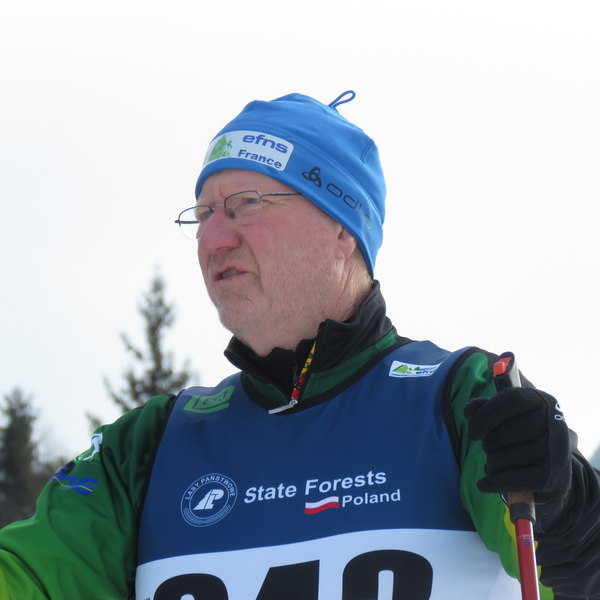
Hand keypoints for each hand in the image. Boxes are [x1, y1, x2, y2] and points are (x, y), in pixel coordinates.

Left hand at [464, 387, 571, 502]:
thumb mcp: (505, 415)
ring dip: (491, 464)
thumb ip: (484, 408)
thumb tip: (469, 412)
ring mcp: (557, 453)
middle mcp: (556, 424)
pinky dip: (493, 482)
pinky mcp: (553, 479)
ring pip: (505, 458)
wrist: (551, 469)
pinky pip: (511, 480)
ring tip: (494, 463)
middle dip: (488, 444)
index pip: (512, 400)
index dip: (486, 415)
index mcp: (543, 401)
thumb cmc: (520, 435)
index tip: (472, 433)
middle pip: (506, 433)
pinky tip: (486, 482)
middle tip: (487, 448)